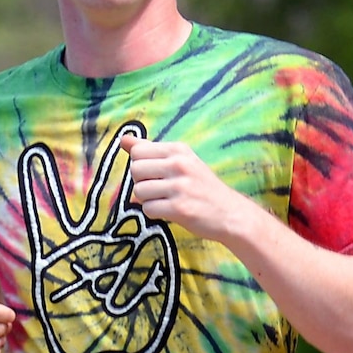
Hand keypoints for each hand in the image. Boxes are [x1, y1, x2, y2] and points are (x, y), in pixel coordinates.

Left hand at [121, 135, 244, 242]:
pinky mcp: (179, 208)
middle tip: (159, 189)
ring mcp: (179, 186)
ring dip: (147, 200)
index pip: (138, 151)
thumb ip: (151, 150)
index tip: (156, 173)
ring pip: (138, 191)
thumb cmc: (201, 186)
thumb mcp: (181, 160)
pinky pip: (148, 209)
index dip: (141, 165)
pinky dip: (154, 213)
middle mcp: (179, 164)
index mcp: (178, 149)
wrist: (229, 212)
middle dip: (141, 182)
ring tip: (165, 200)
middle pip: (135, 170)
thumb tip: (123, 139)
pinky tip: (169, 211)